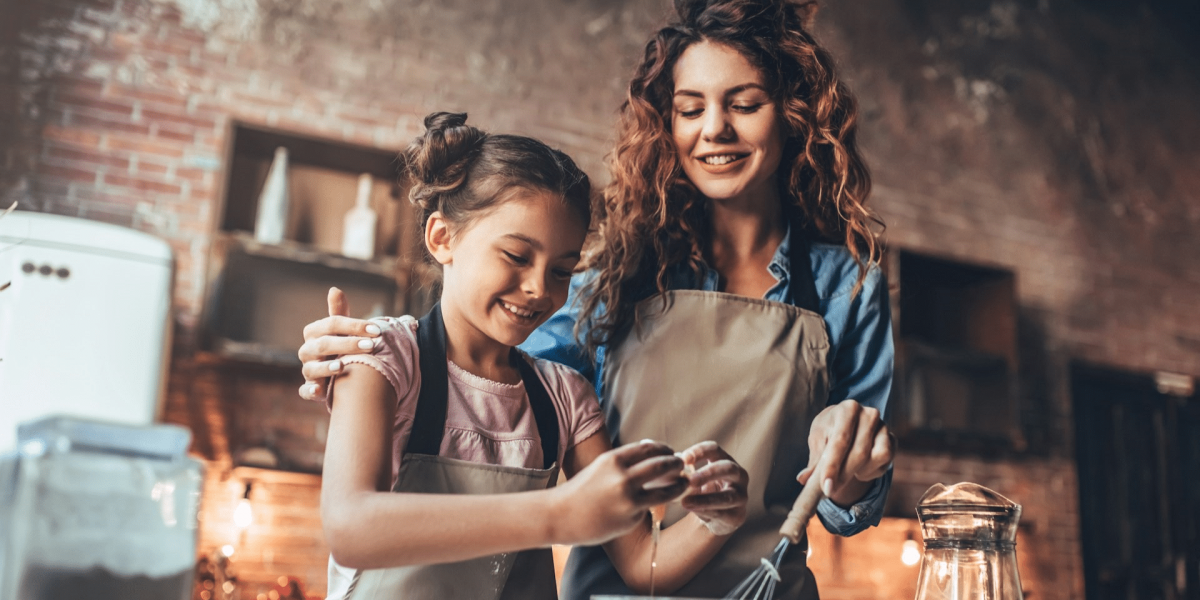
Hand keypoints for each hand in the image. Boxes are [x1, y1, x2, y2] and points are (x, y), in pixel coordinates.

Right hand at [297, 287, 380, 399]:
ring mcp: (308, 370)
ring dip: (326, 367)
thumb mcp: (342, 330)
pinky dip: (309, 391)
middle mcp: (307, 350)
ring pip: (312, 368)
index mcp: (315, 332)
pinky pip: (304, 391)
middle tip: (371, 346)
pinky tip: (319, 391)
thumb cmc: (340, 345)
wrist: (336, 372)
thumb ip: (339, 312)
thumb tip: (334, 289)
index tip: (377, 329)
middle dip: (347, 344)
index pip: (332, 324)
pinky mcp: (310, 388)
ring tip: (341, 366)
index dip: (354, 325)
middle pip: (324, 344)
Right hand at [551, 440, 686, 545]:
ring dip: (679, 485)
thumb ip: (625, 460)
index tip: (670, 452)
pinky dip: (650, 506)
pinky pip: (648, 509)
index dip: (664, 449)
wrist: (561, 515)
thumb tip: (654, 450)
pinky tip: (646, 506)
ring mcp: (628, 500)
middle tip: (682, 465)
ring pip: (666, 490)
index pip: (649, 448)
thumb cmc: (582, 489)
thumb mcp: (602, 467)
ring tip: (685, 483)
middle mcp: (623, 478)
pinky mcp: (631, 518)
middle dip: (677, 464)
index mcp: (614, 460)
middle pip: (662, 465)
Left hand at [678, 441, 747, 535]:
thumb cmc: (703, 491)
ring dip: (706, 499)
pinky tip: (692, 510)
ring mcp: (741, 496)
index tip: (683, 458)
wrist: (716, 517)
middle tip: (690, 480)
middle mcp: (738, 475)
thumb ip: (685, 474)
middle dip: (708, 473)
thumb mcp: (694, 480)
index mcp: (725, 460)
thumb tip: (670, 470)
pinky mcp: (737, 515)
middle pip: (727, 468)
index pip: (714, 449)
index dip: (699, 451)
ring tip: (686, 502)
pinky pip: (722, 513)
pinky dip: (705, 512)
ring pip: (728, 496)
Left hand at [796, 399, 894, 506]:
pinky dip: (870, 471)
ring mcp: (883, 427)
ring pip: (874, 459)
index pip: (840, 441)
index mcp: (847, 409)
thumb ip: (814, 460)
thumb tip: (804, 479)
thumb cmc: (829, 430)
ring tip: (846, 467)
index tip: (826, 487)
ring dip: (858, 470)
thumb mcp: (817, 440)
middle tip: (829, 491)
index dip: (832, 466)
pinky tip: (860, 466)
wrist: (847, 423)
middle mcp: (868, 414)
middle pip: (859, 453)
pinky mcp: (892, 440)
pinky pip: (884, 464)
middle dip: (843, 476)